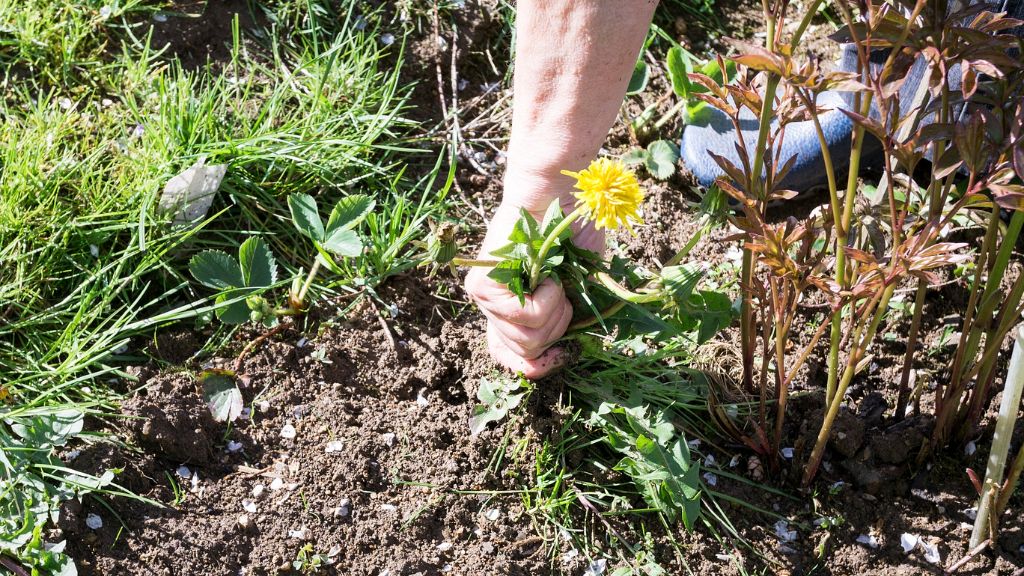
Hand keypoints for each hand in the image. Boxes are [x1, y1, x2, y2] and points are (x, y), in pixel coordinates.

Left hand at [465, 202, 603, 378]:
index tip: (560, 356)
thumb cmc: (570, 235)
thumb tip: (555, 357)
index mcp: (508, 310)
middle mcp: (490, 308)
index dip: (534, 368)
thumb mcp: (571, 286)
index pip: (506, 357)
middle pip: (526, 353)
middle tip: (562, 294)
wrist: (556, 196)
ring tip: (554, 278)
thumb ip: (559, 319)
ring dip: (555, 311)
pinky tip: (546, 272)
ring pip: (527, 338)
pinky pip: (526, 316)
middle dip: (557, 329)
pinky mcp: (482, 287)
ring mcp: (482, 298)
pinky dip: (549, 297)